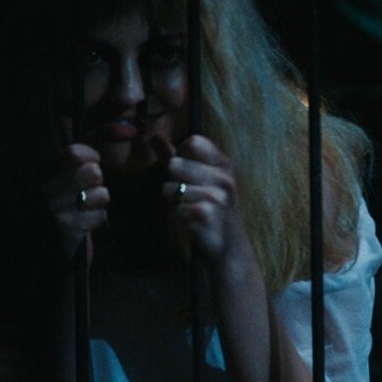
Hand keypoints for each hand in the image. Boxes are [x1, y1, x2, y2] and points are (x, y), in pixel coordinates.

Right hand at [46, 143, 109, 261]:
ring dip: (98, 202)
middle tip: (85, 189)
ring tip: (83, 207)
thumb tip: (128, 129)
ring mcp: (58, 212)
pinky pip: (101, 216)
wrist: (42, 245)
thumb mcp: (65, 174)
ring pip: (101, 195)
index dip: (90, 156)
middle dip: (97, 180)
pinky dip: (97, 220)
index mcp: (46, 173)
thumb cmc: (60, 203)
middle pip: (93, 172)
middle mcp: (48, 190)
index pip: (75, 153)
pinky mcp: (69, 231)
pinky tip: (83, 223)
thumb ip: (85, 153)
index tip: (89, 162)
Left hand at [153, 134, 248, 260]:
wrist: (227, 245)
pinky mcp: (206, 215)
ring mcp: (217, 197)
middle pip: (175, 165)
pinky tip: (191, 220)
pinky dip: (177, 215)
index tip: (187, 172)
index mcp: (222, 163)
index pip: (192, 142)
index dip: (181, 156)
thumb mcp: (196, 177)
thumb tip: (154, 136)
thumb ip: (174, 155)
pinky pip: (175, 208)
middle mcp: (223, 177)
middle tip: (188, 195)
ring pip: (170, 188)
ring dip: (173, 201)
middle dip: (173, 182)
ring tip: (190, 208)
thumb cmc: (208, 206)